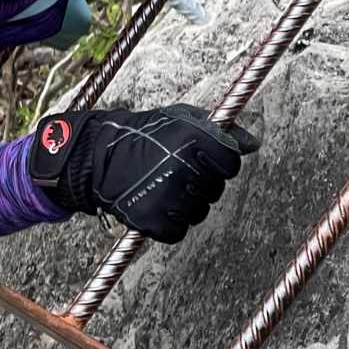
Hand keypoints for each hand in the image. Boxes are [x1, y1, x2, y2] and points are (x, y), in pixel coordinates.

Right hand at [28, 103, 258, 242]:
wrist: (96, 158)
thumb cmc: (143, 134)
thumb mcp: (180, 119)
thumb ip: (218, 130)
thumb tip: (252, 144)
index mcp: (193, 139)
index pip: (231, 161)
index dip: (220, 160)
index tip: (203, 157)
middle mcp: (184, 168)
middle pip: (216, 188)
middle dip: (201, 180)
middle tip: (173, 168)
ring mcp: (171, 198)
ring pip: (199, 211)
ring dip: (186, 202)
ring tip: (161, 183)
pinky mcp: (157, 223)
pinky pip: (179, 229)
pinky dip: (170, 221)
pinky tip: (154, 201)